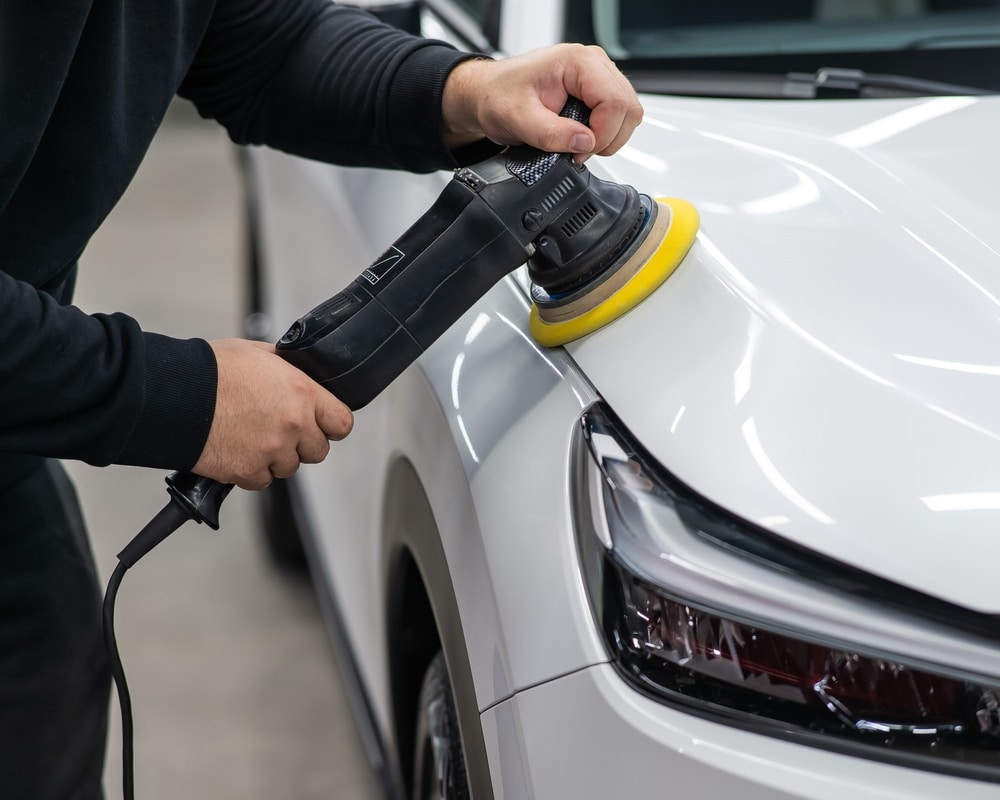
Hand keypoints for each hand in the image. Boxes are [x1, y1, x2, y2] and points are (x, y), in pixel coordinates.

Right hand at [192, 339, 353, 489]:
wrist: (175, 394)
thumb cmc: (210, 370)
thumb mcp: (258, 354)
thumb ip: (286, 368)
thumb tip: (296, 371)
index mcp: (302, 394)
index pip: (342, 423)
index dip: (331, 424)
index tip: (323, 424)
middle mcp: (293, 425)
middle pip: (318, 450)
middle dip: (302, 443)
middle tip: (280, 431)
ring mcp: (272, 451)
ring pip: (289, 467)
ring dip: (275, 458)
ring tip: (252, 437)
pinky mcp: (247, 471)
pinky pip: (262, 480)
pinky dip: (251, 471)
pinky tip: (237, 450)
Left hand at [441, 44, 642, 160]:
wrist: (489, 95)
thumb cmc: (499, 97)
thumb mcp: (517, 119)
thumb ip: (551, 133)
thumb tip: (584, 144)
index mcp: (577, 62)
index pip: (616, 102)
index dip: (602, 135)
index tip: (578, 151)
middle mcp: (593, 64)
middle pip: (628, 108)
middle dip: (607, 138)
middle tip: (577, 150)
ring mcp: (598, 76)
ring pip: (628, 114)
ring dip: (607, 138)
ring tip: (576, 144)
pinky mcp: (597, 91)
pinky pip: (618, 117)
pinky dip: (604, 134)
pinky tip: (580, 137)